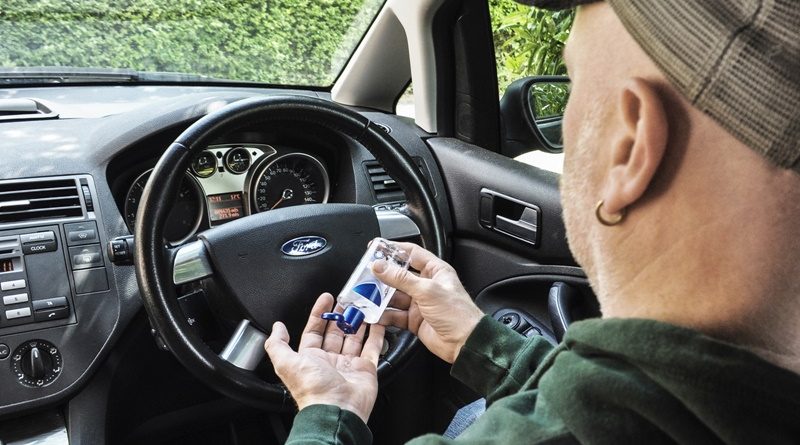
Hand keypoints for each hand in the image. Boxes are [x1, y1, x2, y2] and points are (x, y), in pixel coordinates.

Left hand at [264, 293, 384, 422]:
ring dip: (357, 322)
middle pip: (335, 332)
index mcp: (311, 359)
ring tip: (362, 306)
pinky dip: (376, 334)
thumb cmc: (312, 388)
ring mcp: (349, 365)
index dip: (319, 314)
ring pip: (354, 338)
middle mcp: (330, 361)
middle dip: (340, 315)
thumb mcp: (287, 362)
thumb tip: (277, 327)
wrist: (336, 409)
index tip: (327, 299)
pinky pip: (372, 348)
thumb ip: (277, 343)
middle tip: (347, 299)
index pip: (314, 330)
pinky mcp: (366, 369)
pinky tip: (378, 322)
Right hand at [372, 242, 482, 363]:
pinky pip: (395, 315)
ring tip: (366, 295)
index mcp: (435, 271)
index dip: (393, 249)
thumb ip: (401, 279)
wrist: (464, 342)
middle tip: (365, 274)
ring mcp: (420, 303)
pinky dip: (384, 315)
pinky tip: (375, 314)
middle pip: (399, 275)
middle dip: (382, 275)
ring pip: (394, 296)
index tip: (376, 248)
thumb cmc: (458, 314)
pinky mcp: (414, 320)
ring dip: (380, 296)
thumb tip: (380, 266)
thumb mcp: (427, 290)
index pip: (411, 253)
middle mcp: (426, 285)